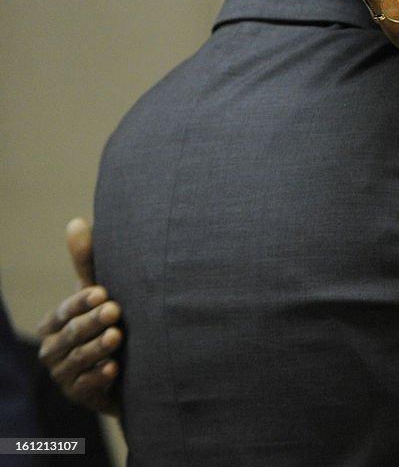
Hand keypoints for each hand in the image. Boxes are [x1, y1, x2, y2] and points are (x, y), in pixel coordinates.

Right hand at [36, 219, 121, 415]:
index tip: (102, 291)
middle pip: (71, 334)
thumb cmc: (108, 321)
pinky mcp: (79, 394)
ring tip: (118, 336)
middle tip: (115, 310)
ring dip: (98, 347)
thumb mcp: (98, 294)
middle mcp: (53, 349)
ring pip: (79, 359)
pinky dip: (99, 376)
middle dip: (92, 321)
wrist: (126, 368)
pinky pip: (86, 386)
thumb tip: (76, 221)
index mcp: (53, 323)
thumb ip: (86, 263)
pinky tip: (114, 368)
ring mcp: (64, 374)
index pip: (64, 311)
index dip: (81, 302)